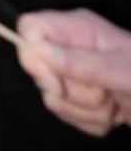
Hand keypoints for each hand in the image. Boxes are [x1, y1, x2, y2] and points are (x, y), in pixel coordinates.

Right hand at [17, 8, 130, 137]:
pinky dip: (91, 123)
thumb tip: (39, 51)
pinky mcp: (81, 98)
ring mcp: (76, 73)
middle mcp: (72, 48)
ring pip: (52, 98)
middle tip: (103, 93)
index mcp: (79, 29)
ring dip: (86, 111)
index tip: (55, 79)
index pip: (30, 27)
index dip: (33, 55)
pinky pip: (67, 115)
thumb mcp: (125, 71)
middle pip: (38, 70)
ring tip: (114, 105)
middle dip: (71, 92)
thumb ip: (85, 62)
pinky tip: (113, 116)